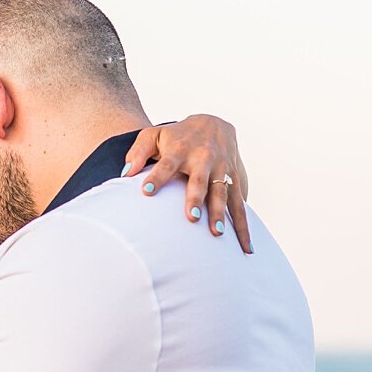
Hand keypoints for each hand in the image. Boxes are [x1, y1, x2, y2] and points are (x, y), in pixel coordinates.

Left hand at [123, 114, 253, 253]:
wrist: (214, 124)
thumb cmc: (176, 136)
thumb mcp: (153, 135)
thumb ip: (138, 152)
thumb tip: (125, 173)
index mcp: (180, 150)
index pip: (166, 164)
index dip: (157, 177)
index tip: (146, 191)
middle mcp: (203, 160)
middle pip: (199, 181)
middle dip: (196, 198)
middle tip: (191, 217)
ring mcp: (222, 170)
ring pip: (222, 194)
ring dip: (221, 213)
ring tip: (217, 234)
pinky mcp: (234, 181)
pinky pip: (240, 205)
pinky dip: (244, 225)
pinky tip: (246, 247)